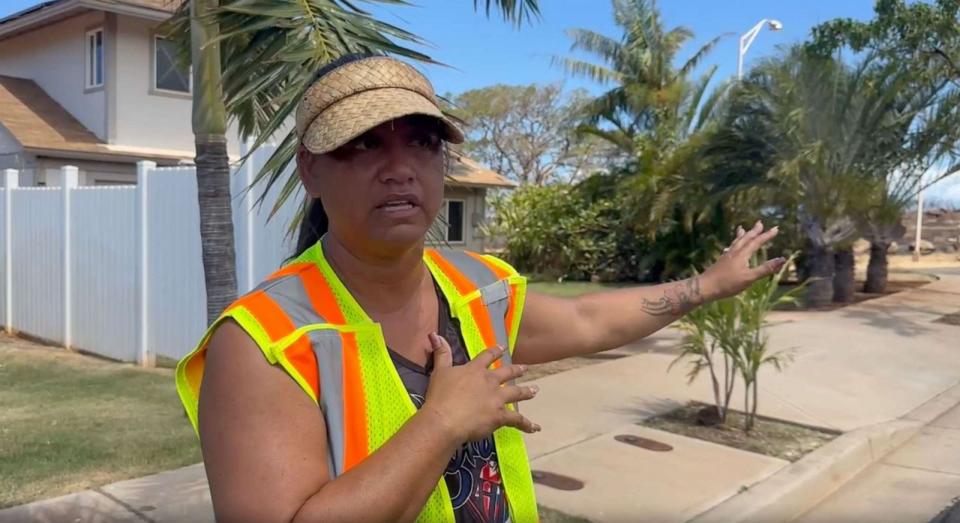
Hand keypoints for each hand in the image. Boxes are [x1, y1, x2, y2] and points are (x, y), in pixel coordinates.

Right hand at [422, 333, 540, 442]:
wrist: (446, 419)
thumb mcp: (439, 371)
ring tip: (535, 390)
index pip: (488, 356)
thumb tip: (435, 334)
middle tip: (525, 368)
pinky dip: (527, 424)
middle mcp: (489, 382)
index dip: (496, 351)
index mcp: (475, 370)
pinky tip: (535, 428)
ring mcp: (497, 399)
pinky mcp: (500, 416)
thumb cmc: (440, 395)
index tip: (503, 347)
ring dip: (526, 392)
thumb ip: (441, 353)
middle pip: (507, 373)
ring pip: (516, 393)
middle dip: (516, 370)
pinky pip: (517, 420)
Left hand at [701, 221, 785, 299]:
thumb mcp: (749, 278)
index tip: (776, 229)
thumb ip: (765, 269)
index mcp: (742, 255)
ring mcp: (726, 257)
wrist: (705, 287)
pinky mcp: (720, 262)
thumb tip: (782, 259)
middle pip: (745, 239)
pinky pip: (729, 249)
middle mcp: (734, 252)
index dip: (766, 236)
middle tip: (760, 223)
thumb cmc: (728, 284)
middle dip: (753, 231)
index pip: (756, 242)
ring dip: (741, 235)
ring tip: (742, 228)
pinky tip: (729, 248)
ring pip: (735, 242)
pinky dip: (732, 245)